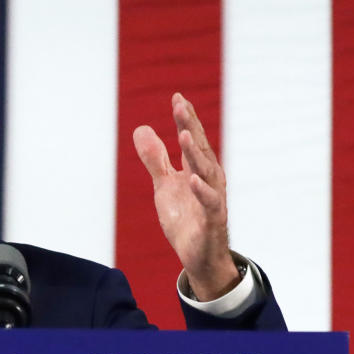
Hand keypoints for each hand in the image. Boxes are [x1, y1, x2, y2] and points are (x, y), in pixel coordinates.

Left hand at [132, 93, 238, 300]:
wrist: (199, 256)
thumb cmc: (186, 219)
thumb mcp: (164, 186)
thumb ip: (155, 159)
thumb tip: (141, 128)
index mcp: (198, 169)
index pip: (192, 139)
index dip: (185, 119)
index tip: (177, 97)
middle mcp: (209, 179)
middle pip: (199, 149)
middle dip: (190, 127)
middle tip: (180, 106)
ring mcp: (212, 199)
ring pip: (206, 172)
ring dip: (195, 153)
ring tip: (183, 135)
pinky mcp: (212, 220)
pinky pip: (209, 203)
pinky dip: (202, 191)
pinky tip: (192, 178)